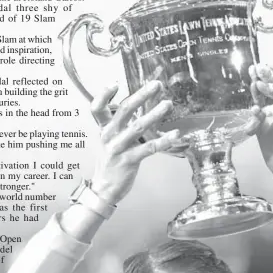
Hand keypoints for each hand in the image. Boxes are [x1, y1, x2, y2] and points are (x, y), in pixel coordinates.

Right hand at [89, 81, 181, 204]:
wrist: (105, 188)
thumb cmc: (111, 161)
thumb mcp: (110, 139)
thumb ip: (120, 124)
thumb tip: (139, 105)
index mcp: (104, 129)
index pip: (97, 108)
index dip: (104, 95)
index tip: (114, 83)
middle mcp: (109, 136)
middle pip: (124, 111)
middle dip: (141, 95)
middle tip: (157, 85)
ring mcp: (118, 148)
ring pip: (138, 127)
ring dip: (155, 114)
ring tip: (168, 104)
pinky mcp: (129, 161)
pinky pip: (148, 148)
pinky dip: (163, 140)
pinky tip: (175, 134)